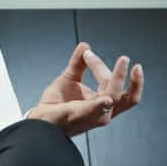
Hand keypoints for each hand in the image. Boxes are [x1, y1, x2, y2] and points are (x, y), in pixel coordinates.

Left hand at [27, 42, 143, 136]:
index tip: (88, 54)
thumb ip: (78, 63)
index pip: (115, 85)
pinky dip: (101, 104)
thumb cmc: (57, 105)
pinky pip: (96, 110)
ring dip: (117, 78)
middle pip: (124, 95)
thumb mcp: (69, 78)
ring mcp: (94, 115)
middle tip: (124, 58)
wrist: (41, 120)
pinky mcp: (82, 116)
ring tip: (123, 62)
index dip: (106, 68)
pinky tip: (106, 99)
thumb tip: (85, 46)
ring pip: (113, 96)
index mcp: (103, 104)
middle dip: (125, 76)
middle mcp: (103, 111)